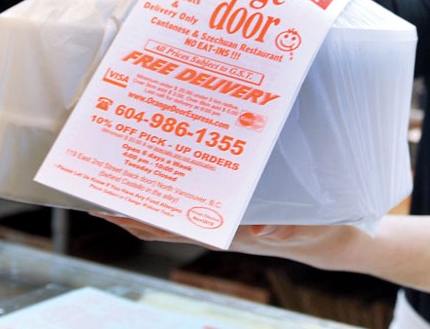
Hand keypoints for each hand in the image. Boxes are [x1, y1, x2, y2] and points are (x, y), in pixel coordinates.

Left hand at [92, 212, 358, 269]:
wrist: (333, 240)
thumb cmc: (321, 231)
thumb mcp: (308, 227)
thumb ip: (288, 228)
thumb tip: (260, 229)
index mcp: (231, 233)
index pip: (175, 228)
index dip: (141, 221)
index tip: (108, 211)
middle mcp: (222, 229)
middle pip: (166, 225)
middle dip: (131, 214)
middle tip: (95, 198)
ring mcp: (227, 224)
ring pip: (178, 217)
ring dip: (148, 208)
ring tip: (118, 192)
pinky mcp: (238, 217)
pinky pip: (199, 209)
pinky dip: (177, 200)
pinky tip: (169, 189)